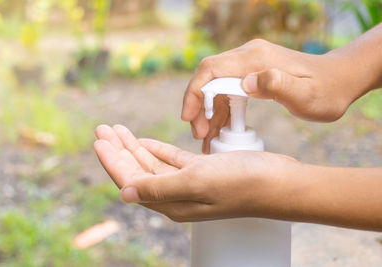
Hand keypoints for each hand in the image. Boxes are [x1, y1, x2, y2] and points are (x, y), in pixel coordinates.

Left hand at [94, 124, 298, 221]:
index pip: (130, 180)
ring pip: (152, 163)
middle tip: (101, 128)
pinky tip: (144, 140)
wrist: (278, 182)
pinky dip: (156, 149)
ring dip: (133, 146)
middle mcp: (176, 194)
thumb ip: (158, 188)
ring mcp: (189, 182)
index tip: (98, 139)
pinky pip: (171, 159)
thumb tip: (123, 194)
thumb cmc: (241, 183)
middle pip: (137, 171)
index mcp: (171, 201)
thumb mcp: (196, 182)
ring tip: (116, 129)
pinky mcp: (202, 170)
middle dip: (118, 149)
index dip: (112, 161)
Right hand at [182, 39, 371, 152]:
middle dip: (198, 106)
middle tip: (198, 134)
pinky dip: (220, 111)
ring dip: (207, 111)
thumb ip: (278, 85)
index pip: (212, 70)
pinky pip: (228, 91)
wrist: (340, 80)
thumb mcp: (306, 94)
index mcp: (256, 58)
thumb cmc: (327, 91)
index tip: (189, 118)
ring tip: (205, 138)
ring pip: (215, 86)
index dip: (195, 92)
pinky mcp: (252, 75)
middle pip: (208, 77)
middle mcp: (248, 56)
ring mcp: (249, 64)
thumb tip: (246, 83)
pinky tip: (217, 130)